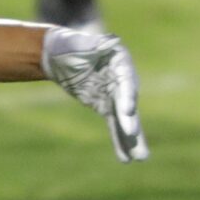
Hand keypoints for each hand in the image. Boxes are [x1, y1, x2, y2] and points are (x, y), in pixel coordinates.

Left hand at [41, 26, 146, 162]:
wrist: (58, 56)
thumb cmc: (68, 45)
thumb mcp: (76, 42)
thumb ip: (91, 45)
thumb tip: (111, 40)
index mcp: (118, 59)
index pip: (126, 78)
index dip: (128, 94)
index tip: (127, 110)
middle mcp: (122, 78)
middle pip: (128, 101)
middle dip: (131, 119)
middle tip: (132, 133)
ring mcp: (115, 94)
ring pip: (126, 118)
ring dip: (132, 138)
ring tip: (141, 158)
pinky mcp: (106, 106)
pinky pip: (115, 125)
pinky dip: (120, 141)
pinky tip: (126, 158)